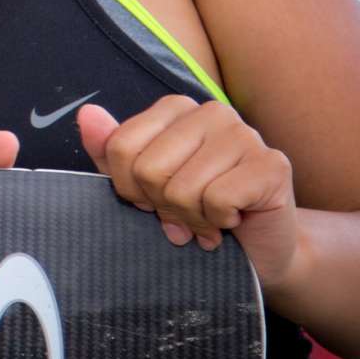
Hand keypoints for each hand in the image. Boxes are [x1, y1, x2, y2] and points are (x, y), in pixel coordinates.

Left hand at [77, 99, 299, 284]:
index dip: (129, 187)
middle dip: (161, 205)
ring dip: (191, 219)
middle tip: (184, 214)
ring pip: (183, 188)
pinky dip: (217, 222)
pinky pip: (217, 200)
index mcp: (177, 109)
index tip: (151, 200)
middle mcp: (213, 112)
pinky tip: (232, 220)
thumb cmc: (195, 211)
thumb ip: (112, 150)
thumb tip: (87, 114)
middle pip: (149, 169)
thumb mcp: (142, 183)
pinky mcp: (272, 165)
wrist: (256, 250)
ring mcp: (246, 135)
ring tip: (207, 220)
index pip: (121, 147)